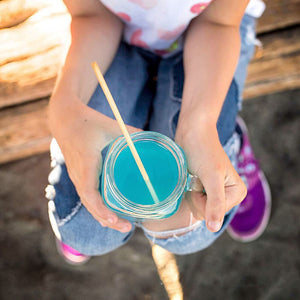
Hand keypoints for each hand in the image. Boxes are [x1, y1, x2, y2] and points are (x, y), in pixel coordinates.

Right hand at [49, 94, 139, 232]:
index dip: (101, 209)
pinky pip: (86, 196)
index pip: (89, 193)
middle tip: (128, 227)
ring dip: (102, 217)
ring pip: (87, 203)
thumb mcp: (111, 126)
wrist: (64, 119)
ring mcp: (77, 176)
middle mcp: (79, 174)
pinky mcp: (78, 176)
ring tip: (122, 226)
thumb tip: (155, 139)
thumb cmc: (87, 122)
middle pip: (90, 205)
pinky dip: (97, 208)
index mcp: (87, 163)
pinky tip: (110, 213)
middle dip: (107, 219)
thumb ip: (133, 133)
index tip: (115, 220)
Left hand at [175, 118, 246, 231]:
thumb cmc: (202, 150)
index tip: (201, 181)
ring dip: (191, 192)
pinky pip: (194, 198)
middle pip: (206, 213)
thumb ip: (215, 203)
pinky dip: (188, 189)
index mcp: (237, 192)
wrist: (193, 131)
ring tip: (194, 175)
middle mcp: (229, 193)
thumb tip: (214, 228)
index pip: (213, 214)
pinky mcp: (205, 186)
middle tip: (197, 177)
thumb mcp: (211, 177)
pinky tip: (191, 176)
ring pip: (198, 206)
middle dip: (196, 197)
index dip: (201, 200)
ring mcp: (216, 190)